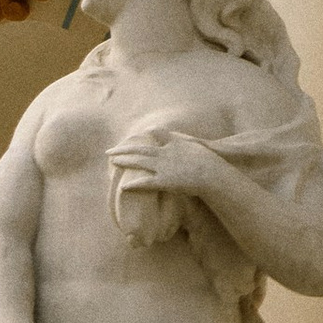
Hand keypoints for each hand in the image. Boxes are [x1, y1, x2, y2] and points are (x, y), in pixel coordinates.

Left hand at [109, 121, 223, 194]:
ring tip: (112, 161)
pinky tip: (123, 187)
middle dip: (124, 149)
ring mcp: (163, 167)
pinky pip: (144, 183)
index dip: (144, 136)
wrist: (212, 173)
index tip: (136, 136)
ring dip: (123, 161)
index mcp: (174, 143)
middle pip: (140, 148)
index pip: (155, 134)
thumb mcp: (200, 146)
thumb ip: (191, 143)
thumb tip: (191, 142)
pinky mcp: (164, 181)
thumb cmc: (211, 161)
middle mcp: (165, 153)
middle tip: (110, 150)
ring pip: (138, 162)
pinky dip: (133, 185)